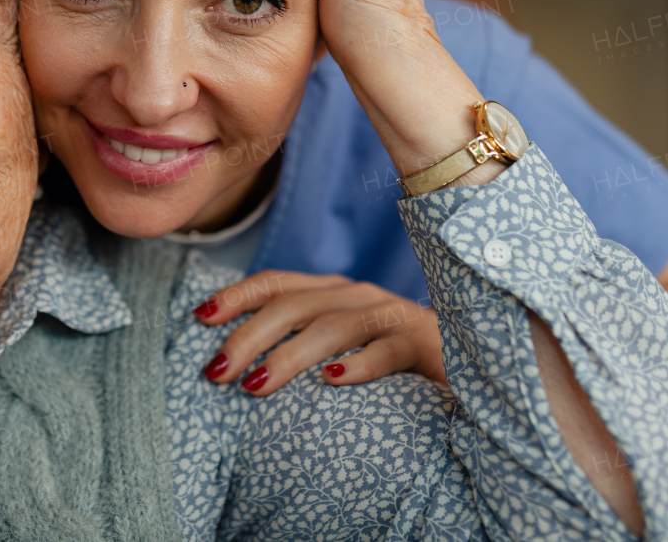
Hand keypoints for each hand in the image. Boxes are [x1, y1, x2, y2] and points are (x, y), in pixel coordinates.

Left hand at [193, 271, 444, 394]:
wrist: (468, 369)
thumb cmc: (391, 366)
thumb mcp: (339, 345)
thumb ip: (300, 342)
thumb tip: (237, 363)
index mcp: (334, 293)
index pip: (276, 283)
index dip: (236, 296)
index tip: (199, 317)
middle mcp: (358, 296)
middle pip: (293, 305)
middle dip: (248, 336)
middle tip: (217, 372)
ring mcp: (392, 316)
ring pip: (333, 327)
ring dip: (290, 355)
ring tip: (256, 385)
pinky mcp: (423, 344)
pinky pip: (387, 351)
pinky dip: (358, 365)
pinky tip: (332, 381)